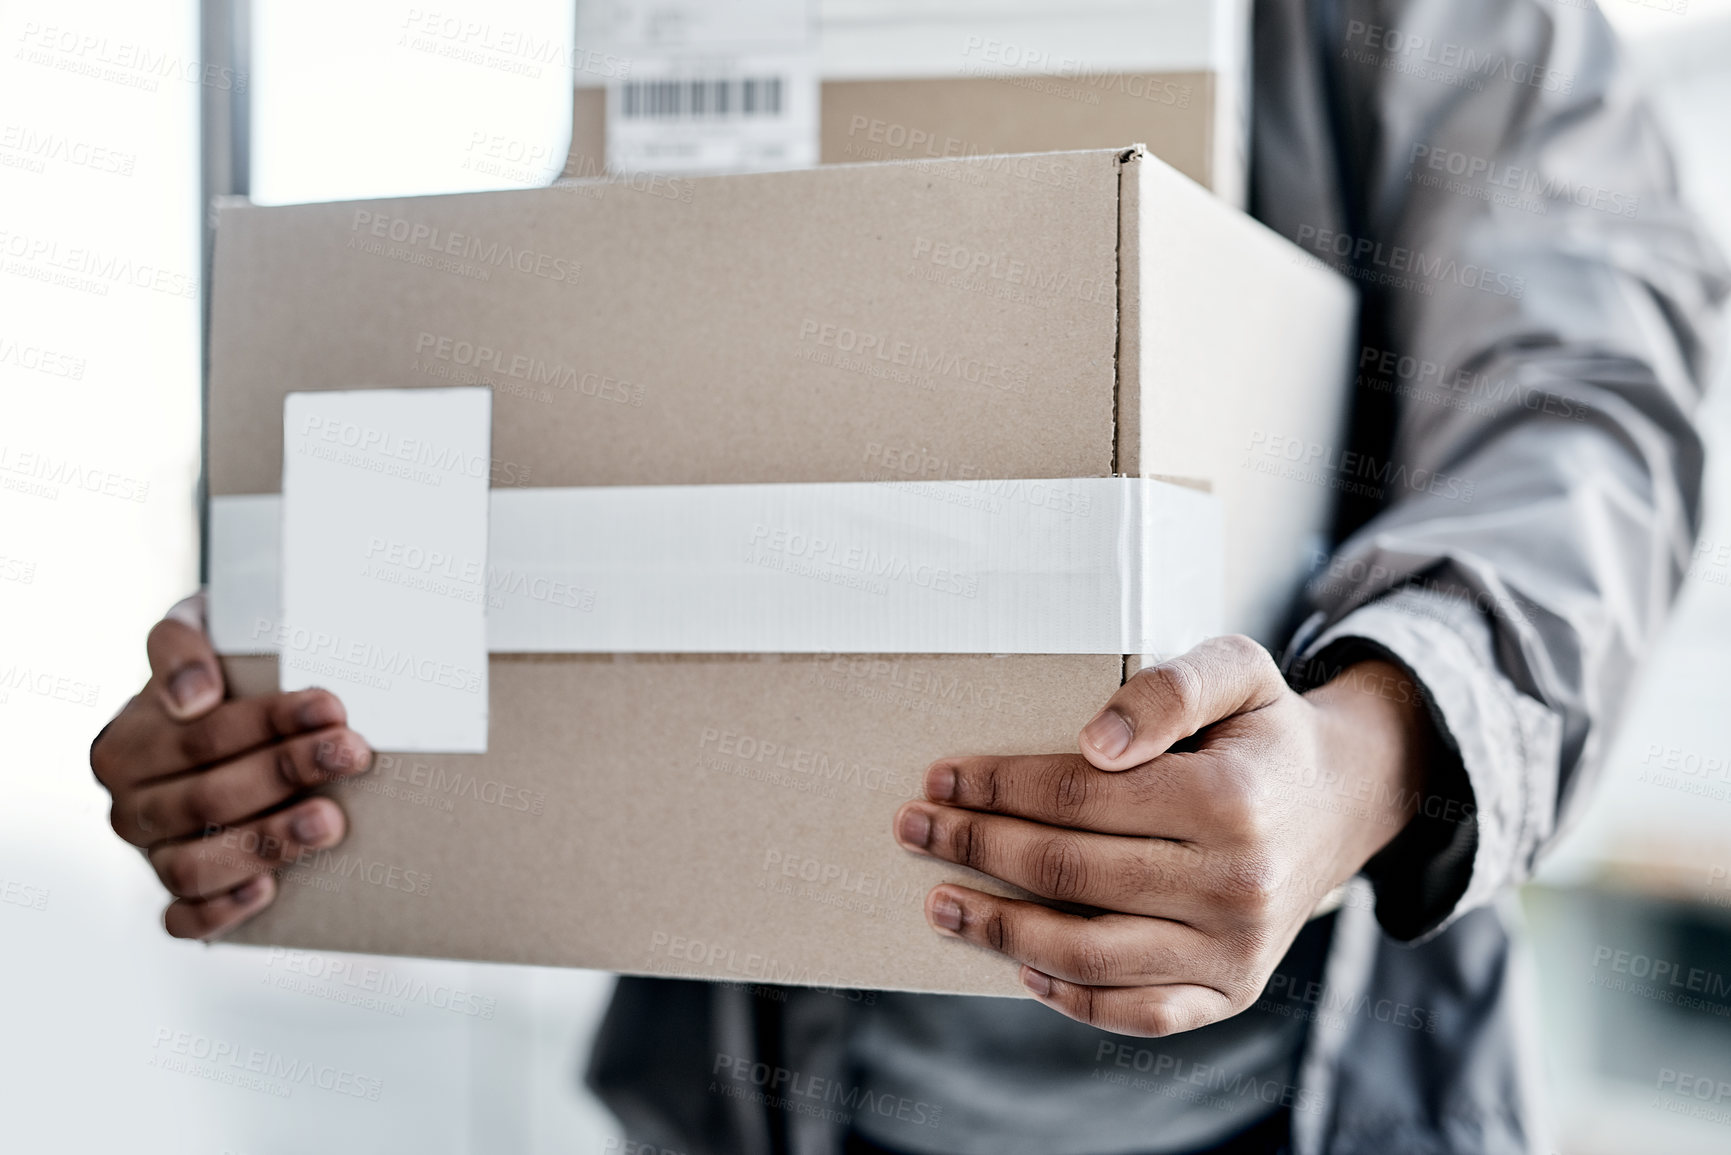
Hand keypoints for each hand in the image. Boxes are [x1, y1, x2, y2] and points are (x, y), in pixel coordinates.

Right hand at [90, 595, 373, 938]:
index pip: (199, 736)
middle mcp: (130, 805)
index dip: (267, 722)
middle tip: (351, 753)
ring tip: (332, 820)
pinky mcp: (178, 896)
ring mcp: (152, 855)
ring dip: (268, 843)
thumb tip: (192, 698)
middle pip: (206, 798)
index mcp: (126, 744)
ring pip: (193, 866)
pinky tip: (269, 891)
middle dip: (286, 772)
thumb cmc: (220, 673)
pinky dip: (221, 911)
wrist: (220, 719)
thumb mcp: (197, 635)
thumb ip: (180, 645)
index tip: (331, 706)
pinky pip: (185, 921)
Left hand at [893, 634, 1431, 1036]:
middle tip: (915, 828)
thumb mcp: (1237, 671)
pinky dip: (1069, 995)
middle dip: (978, 848)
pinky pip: (1136, 1013)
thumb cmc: (1264, 733)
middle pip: (1071, 872)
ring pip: (1089, 954)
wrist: (1339, 805)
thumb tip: (1094, 743)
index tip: (942, 777)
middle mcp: (1237, 884)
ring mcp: (1236, 950)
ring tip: (940, 901)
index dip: (999, 787)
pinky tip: (1019, 963)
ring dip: (999, 929)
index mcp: (1233, 800)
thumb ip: (1169, 688)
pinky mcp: (1231, 993)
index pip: (1082, 796)